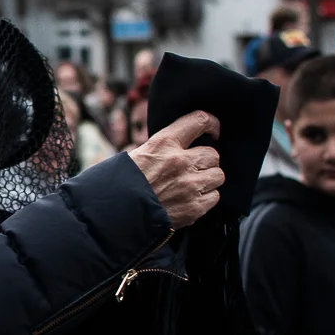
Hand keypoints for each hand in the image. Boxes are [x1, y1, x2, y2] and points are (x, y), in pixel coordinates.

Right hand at [126, 110, 224, 229]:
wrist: (117, 214)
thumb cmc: (125, 183)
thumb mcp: (140, 154)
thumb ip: (164, 147)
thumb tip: (185, 143)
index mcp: (164, 143)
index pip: (199, 121)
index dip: (211, 123)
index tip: (213, 130)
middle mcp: (180, 162)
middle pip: (213, 154)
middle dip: (205, 161)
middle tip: (193, 168)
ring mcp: (189, 185)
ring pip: (217, 175)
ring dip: (208, 179)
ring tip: (193, 185)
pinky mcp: (194, 207)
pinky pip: (214, 196)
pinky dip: (205, 198)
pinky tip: (191, 199)